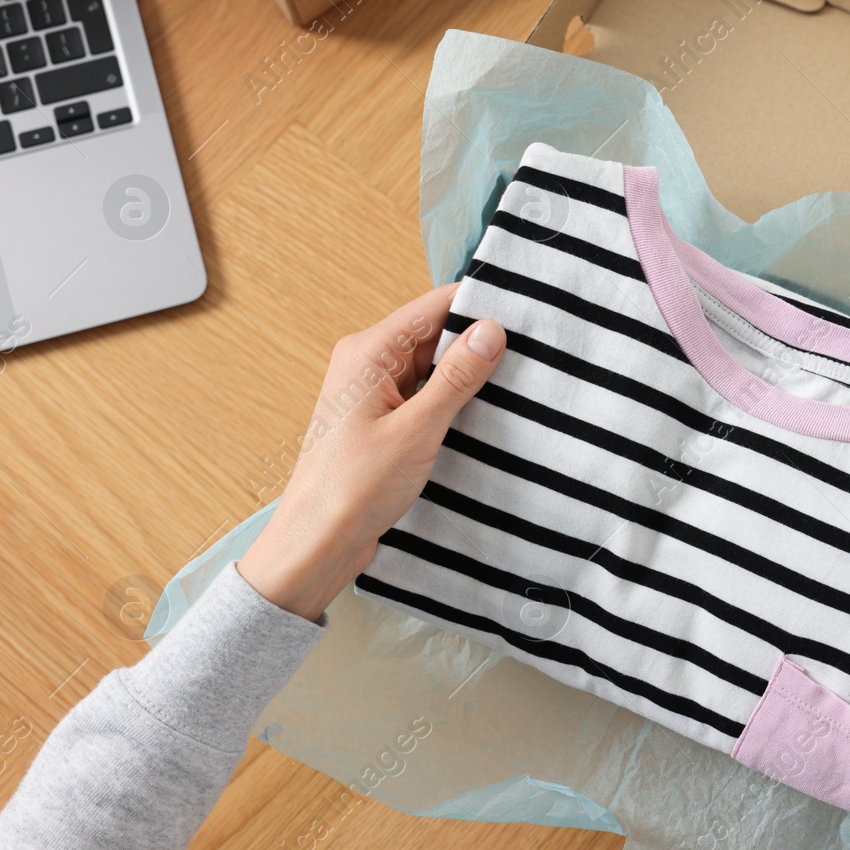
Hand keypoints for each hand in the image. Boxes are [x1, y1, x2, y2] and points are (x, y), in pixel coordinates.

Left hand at [237, 283, 504, 620]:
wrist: (317, 544)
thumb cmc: (354, 488)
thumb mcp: (417, 430)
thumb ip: (456, 377)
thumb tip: (491, 329)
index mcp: (368, 353)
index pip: (433, 306)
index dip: (478, 306)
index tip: (525, 314)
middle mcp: (367, 365)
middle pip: (435, 334)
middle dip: (478, 344)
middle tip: (532, 354)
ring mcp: (373, 395)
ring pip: (432, 368)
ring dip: (466, 378)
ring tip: (516, 385)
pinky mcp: (381, 423)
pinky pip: (424, 397)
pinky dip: (451, 403)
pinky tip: (483, 416)